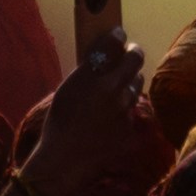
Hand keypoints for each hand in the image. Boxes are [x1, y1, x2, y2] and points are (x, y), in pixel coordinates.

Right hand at [13, 41, 156, 195]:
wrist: (63, 160)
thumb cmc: (59, 123)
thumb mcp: (67, 90)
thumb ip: (87, 72)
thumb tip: (103, 55)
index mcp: (91, 78)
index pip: (113, 44)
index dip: (117, 36)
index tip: (118, 34)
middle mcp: (111, 89)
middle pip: (135, 58)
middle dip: (133, 52)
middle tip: (129, 52)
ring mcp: (124, 109)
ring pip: (137, 83)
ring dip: (131, 80)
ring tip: (120, 84)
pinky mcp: (130, 125)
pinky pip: (133, 108)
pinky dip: (126, 107)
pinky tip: (114, 113)